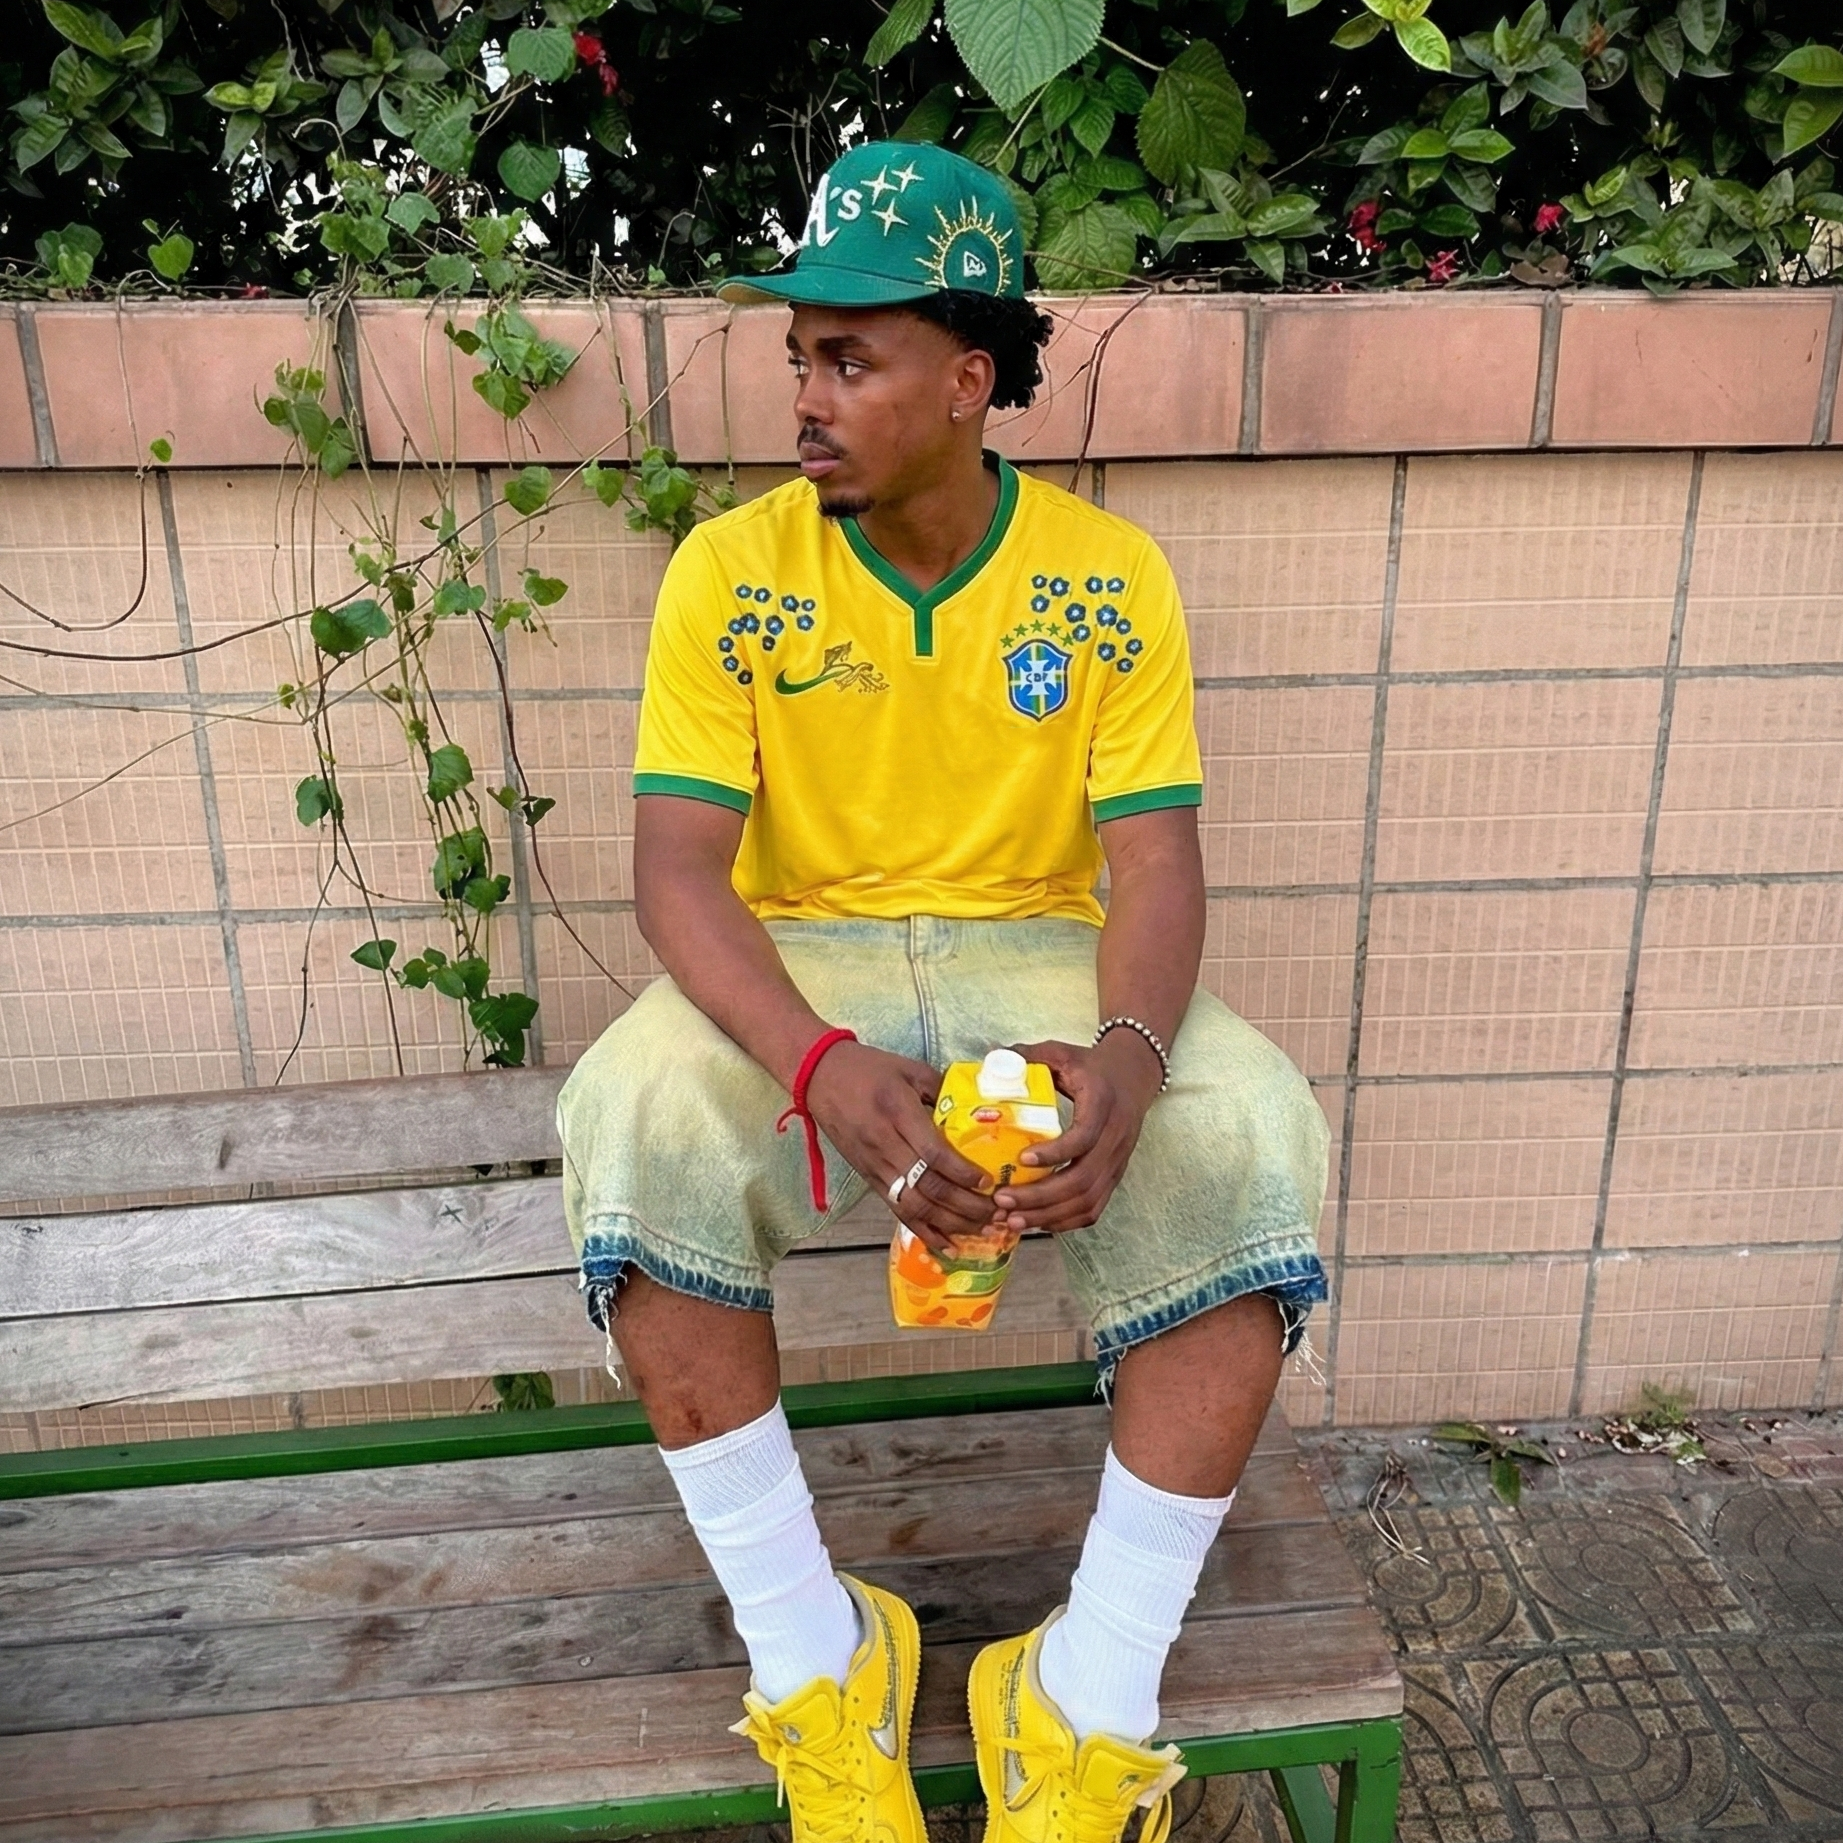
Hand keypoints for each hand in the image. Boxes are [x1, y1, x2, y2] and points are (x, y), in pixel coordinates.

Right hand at [804, 1041, 995, 1249]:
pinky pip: (897, 1209)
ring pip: (914, 1205)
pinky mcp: (868, 1178)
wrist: (820, 1077)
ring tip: (980, 1230)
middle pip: (928, 1186)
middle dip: (965, 1206)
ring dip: (949, 1223)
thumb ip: (941, 1089)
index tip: (988, 1182)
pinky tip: (946, 1243)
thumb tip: (975, 1109)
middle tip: (995, 1213)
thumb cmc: (868, 1069)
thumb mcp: (910, 1069)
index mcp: (898, 1113)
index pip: (933, 1153)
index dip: (962, 1172)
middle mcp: (885, 1145)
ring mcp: (874, 1165)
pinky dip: (923, 1229)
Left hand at [988, 1032, 1164, 1233]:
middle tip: (1002, 1200)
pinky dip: (1066, 1221)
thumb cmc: (1092, 1066)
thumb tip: (992, 1057)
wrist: (1133, 1076)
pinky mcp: (1114, 1176)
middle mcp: (1115, 1138)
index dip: (1055, 1153)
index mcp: (1103, 1104)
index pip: (1083, 1138)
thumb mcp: (1063, 1052)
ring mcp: (1117, 1161)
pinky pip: (1094, 1208)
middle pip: (1082, 1180)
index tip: (1021, 1159)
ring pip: (1088, 1200)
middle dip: (1040, 1197)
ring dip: (1048, 1215)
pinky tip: (1037, 1221)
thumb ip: (1030, 1055)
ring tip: (1012, 1219)